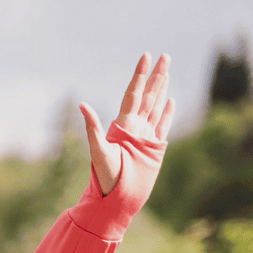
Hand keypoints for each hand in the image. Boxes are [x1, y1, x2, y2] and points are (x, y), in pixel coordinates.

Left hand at [79, 53, 175, 194]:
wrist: (116, 197)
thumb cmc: (104, 177)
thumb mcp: (98, 151)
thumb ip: (92, 127)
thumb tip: (81, 104)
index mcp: (123, 124)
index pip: (133, 93)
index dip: (140, 75)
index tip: (146, 56)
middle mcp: (134, 127)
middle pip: (147, 95)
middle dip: (156, 75)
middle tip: (164, 56)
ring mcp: (145, 136)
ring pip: (155, 106)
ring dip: (161, 89)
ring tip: (166, 72)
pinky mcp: (154, 147)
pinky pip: (162, 125)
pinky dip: (167, 112)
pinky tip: (170, 101)